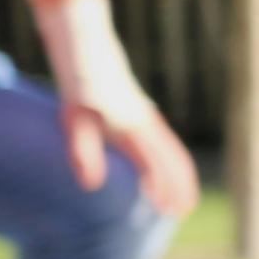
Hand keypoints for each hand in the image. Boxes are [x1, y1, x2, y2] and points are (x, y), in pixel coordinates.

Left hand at [35, 2, 196, 214]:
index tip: (169, 211)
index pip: (157, 167)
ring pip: (172, 149)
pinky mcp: (139, 111)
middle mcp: (145, 124)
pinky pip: (164, 140)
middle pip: (174, 159)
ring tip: (180, 192)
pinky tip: (160, 164)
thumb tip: (92, 186)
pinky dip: (171, 158)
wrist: (85, 47)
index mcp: (134, 130)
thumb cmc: (78, 86)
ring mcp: (145, 116)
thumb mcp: (74, 121)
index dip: (164, 190)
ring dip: (178, 173)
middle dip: (180, 186)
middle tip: (184, 210)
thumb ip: (84, 154)